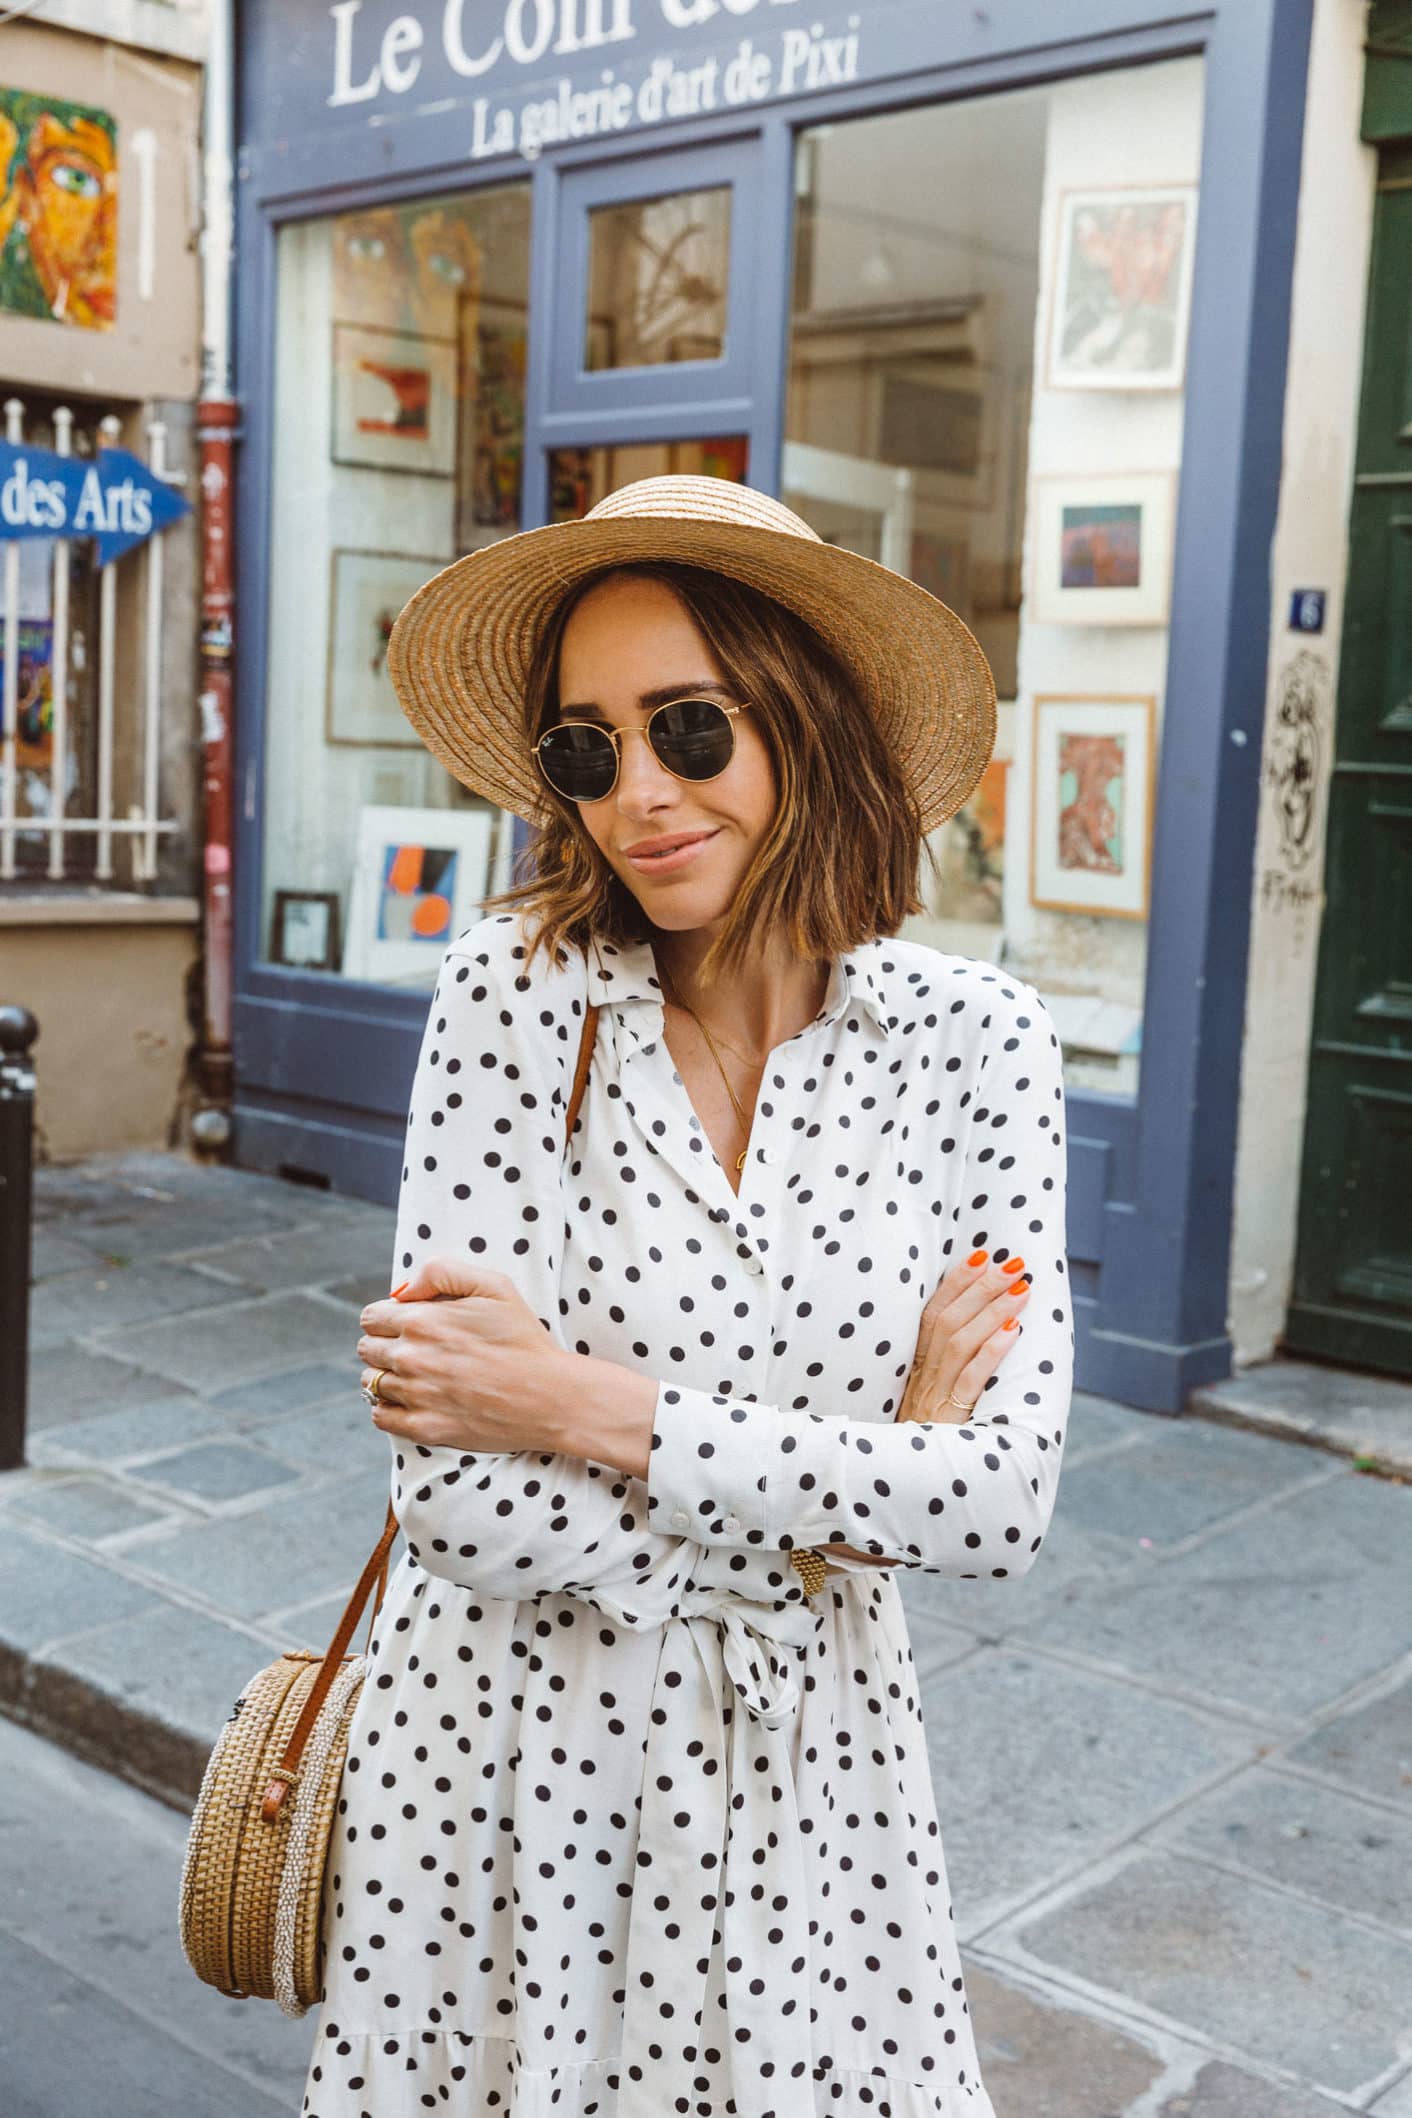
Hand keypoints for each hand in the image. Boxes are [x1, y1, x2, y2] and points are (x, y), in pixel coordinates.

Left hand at [357, 1256, 566, 1453]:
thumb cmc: (524, 1339)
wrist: (550, 1396)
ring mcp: (416, 1395)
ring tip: (417, 1376)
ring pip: (370, 1382)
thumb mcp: (493, 1286)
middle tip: (416, 1350)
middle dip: (385, 1345)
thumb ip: (442, 1273)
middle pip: (367, 1349)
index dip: (387, 1318)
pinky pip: (380, 1416)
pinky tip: (412, 1400)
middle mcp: (411, 1358)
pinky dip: (388, 1408)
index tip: (407, 1324)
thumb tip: (402, 1290)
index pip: (371, 1317)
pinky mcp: (424, 1428)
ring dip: (386, 1376)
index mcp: (422, 1321)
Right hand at [822, 1250, 1030, 1571]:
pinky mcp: (946, 1422)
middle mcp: (919, 1380)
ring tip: (1020, 1287)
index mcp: (911, 1372)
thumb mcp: (918, 1408)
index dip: (955, 1284)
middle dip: (981, 1287)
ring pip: (961, 1344)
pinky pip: (970, 1381)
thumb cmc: (909, 1452)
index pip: (930, 1316)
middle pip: (948, 1321)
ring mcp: (932, 1400)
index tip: (979, 1255)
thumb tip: (967, 1337)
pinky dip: (991, 1353)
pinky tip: (1014, 1332)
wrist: (887, 1496)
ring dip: (992, 1310)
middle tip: (1011, 1262)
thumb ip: (937, 1377)